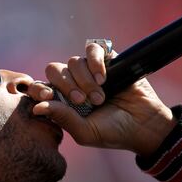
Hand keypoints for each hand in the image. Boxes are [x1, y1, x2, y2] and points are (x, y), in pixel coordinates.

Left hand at [29, 43, 175, 155]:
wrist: (144, 125)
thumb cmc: (113, 133)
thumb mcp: (85, 132)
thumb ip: (62, 118)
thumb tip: (36, 107)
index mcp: (62, 101)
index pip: (39, 87)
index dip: (38, 89)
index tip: (48, 96)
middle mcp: (73, 83)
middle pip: (54, 70)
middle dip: (66, 85)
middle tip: (81, 100)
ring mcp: (89, 71)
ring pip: (73, 62)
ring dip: (85, 80)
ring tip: (99, 97)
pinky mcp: (108, 60)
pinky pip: (92, 49)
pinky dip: (95, 62)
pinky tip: (103, 78)